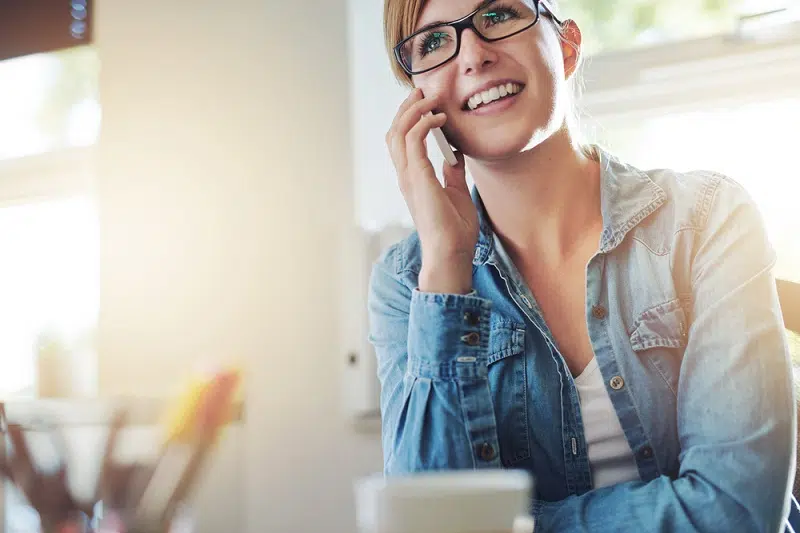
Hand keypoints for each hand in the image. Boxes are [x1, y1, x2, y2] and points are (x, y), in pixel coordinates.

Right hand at [385, 88, 478, 293]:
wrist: (452, 253)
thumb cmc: (454, 231)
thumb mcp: (457, 193)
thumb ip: (453, 173)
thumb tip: (456, 155)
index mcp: (412, 179)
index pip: (401, 141)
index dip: (409, 118)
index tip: (426, 102)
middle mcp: (406, 176)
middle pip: (394, 132)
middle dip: (407, 108)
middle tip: (423, 91)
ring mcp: (409, 178)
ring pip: (399, 132)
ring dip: (414, 111)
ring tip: (431, 99)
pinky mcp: (418, 179)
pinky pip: (414, 141)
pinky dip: (423, 124)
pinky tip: (439, 118)